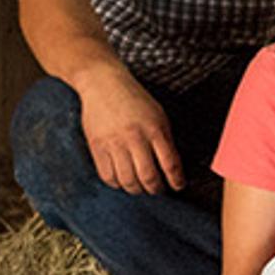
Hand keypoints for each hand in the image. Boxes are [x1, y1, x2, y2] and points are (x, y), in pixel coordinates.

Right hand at [74, 69, 184, 194]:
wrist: (102, 84)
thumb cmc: (135, 100)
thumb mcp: (158, 115)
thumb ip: (165, 140)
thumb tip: (172, 168)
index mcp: (154, 129)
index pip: (170, 164)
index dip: (176, 180)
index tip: (178, 186)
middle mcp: (134, 138)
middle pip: (148, 177)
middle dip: (156, 189)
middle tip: (158, 190)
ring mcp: (113, 144)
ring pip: (127, 181)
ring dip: (137, 190)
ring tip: (141, 187)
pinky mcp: (96, 147)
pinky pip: (107, 176)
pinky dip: (117, 184)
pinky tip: (122, 180)